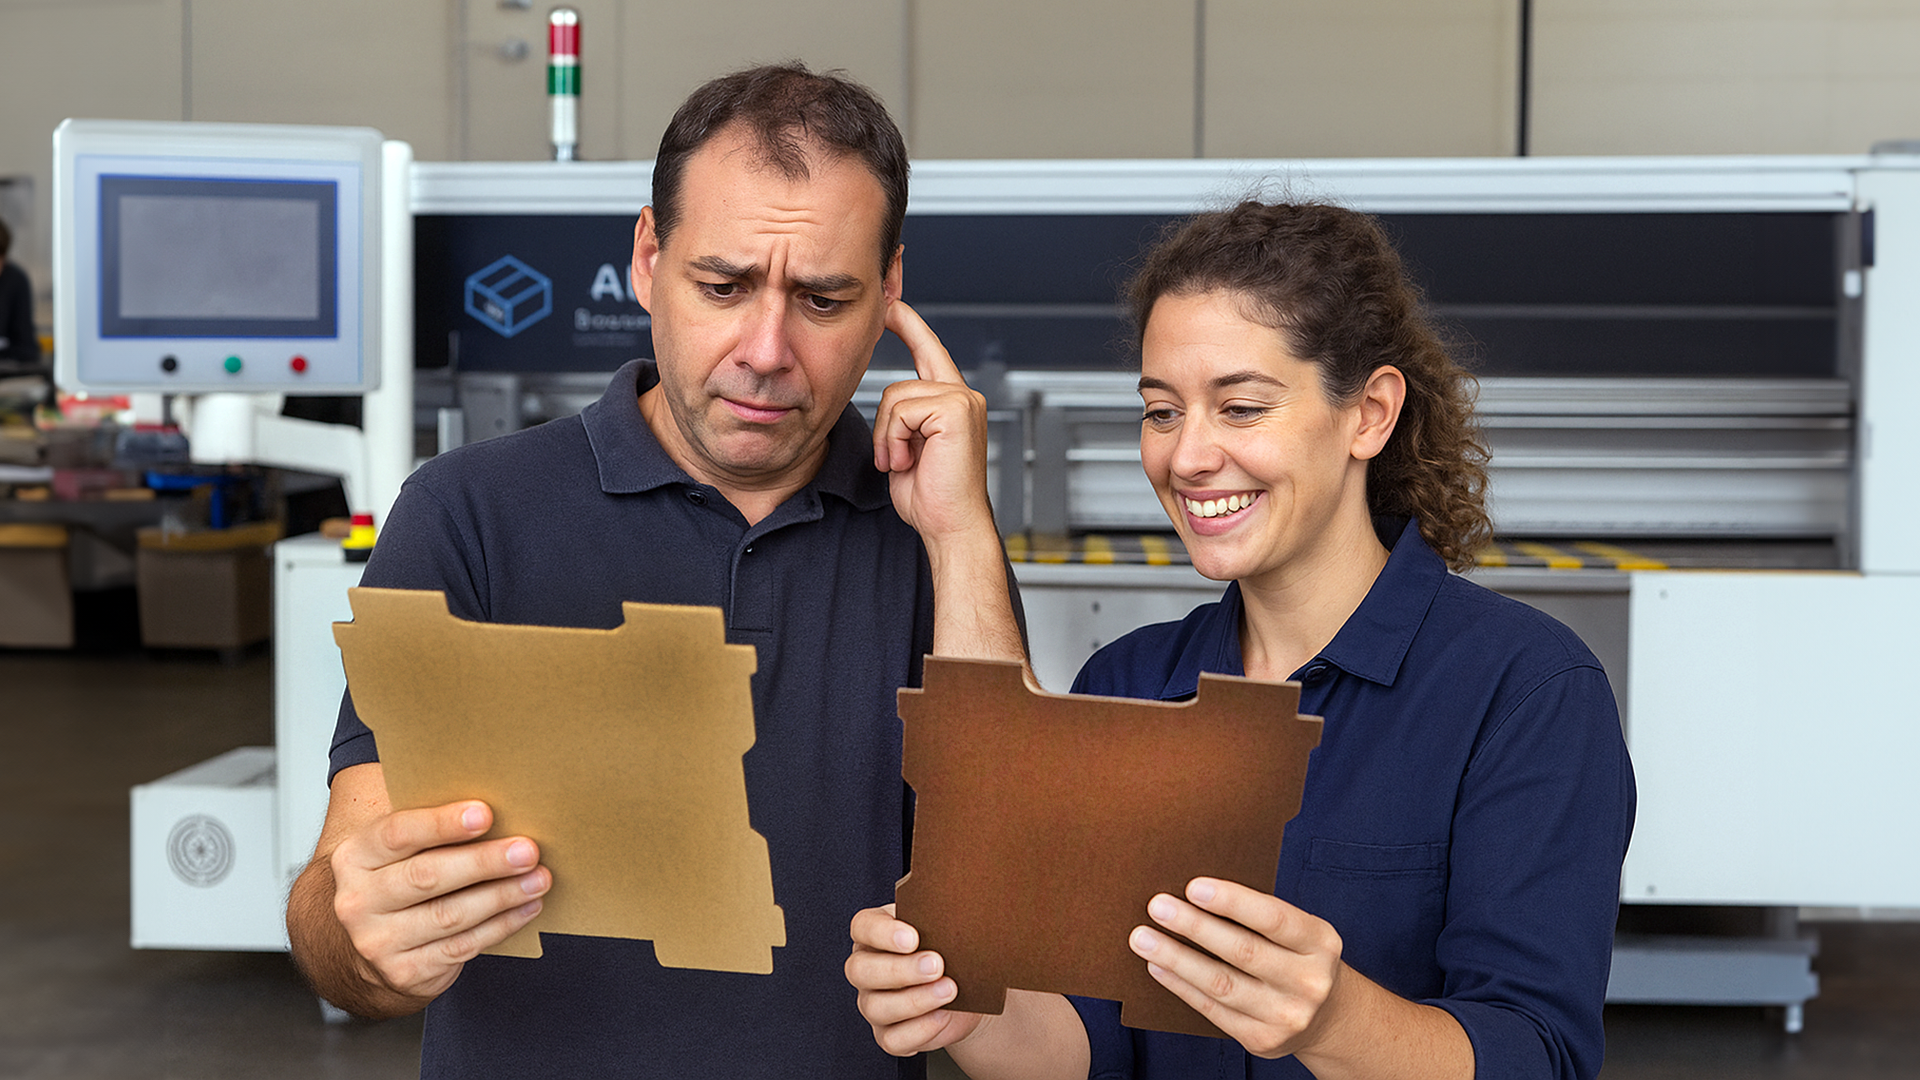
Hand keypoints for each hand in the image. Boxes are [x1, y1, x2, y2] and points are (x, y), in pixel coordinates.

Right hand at [328, 798, 550, 1001]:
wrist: (370, 946)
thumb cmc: (398, 880)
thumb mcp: (397, 849)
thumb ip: (429, 825)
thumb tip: (495, 797)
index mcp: (355, 857)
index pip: (398, 834)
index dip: (442, 824)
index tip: (484, 814)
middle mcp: (358, 901)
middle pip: (427, 876)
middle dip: (484, 862)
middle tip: (527, 850)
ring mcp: (378, 942)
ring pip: (450, 915)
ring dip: (502, 895)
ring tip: (538, 879)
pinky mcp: (405, 971)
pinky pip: (462, 946)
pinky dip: (501, 925)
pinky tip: (527, 907)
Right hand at [846, 904, 987, 1055]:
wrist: (968, 991)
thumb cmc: (951, 950)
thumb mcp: (949, 927)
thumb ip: (946, 917)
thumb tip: (962, 915)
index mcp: (875, 933)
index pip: (862, 927)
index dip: (881, 933)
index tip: (912, 937)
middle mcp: (866, 968)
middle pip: (861, 970)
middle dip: (900, 969)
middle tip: (936, 965)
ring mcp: (873, 1003)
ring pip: (876, 1006)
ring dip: (915, 1000)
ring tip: (949, 990)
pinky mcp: (887, 1034)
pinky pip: (892, 1039)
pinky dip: (919, 1030)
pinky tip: (942, 1016)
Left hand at [874, 300, 994, 542]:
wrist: (951, 527)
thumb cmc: (931, 499)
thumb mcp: (908, 450)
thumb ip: (902, 421)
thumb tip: (886, 407)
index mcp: (953, 404)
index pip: (928, 351)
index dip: (908, 325)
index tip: (890, 304)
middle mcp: (963, 396)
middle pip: (897, 385)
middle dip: (884, 426)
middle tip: (894, 460)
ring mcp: (962, 400)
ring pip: (895, 397)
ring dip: (887, 437)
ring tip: (905, 464)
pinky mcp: (956, 408)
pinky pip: (901, 410)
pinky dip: (894, 440)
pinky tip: (909, 461)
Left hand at [1129, 878, 1345, 1058]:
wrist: (1327, 1018)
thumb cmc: (1299, 959)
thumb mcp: (1300, 933)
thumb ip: (1259, 917)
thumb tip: (1194, 894)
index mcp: (1320, 943)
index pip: (1274, 918)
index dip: (1232, 902)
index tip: (1193, 887)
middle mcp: (1309, 982)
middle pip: (1243, 951)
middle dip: (1195, 927)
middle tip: (1158, 906)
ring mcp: (1286, 1016)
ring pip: (1221, 984)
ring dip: (1177, 959)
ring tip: (1143, 938)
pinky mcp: (1262, 1040)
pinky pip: (1212, 1010)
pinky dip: (1181, 986)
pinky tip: (1158, 966)